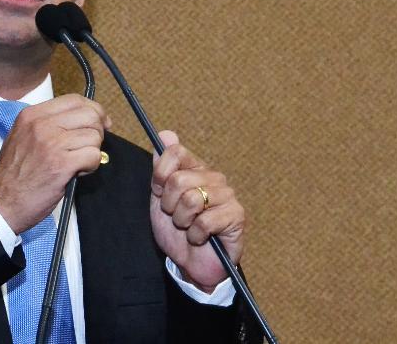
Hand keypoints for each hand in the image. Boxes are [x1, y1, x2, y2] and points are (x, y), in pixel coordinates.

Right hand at [0, 94, 110, 233]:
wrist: (1, 202)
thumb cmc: (15, 174)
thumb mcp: (23, 137)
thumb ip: (49, 124)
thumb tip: (84, 119)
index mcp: (32, 115)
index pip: (74, 100)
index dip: (93, 109)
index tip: (100, 121)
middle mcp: (41, 125)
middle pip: (89, 115)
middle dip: (97, 131)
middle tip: (90, 146)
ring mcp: (51, 143)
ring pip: (94, 136)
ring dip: (92, 151)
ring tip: (78, 162)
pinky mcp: (61, 164)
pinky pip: (94, 156)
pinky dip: (91, 165)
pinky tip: (78, 172)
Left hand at [149, 130, 244, 291]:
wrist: (190, 263)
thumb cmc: (177, 231)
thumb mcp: (160, 198)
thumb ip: (161, 167)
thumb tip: (165, 133)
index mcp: (196, 169)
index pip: (176, 152)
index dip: (160, 176)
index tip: (160, 193)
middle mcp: (214, 177)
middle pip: (179, 179)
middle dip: (169, 205)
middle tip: (175, 217)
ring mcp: (228, 195)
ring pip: (191, 199)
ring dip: (181, 221)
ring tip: (188, 227)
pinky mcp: (237, 216)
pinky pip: (205, 221)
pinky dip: (195, 235)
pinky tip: (200, 238)